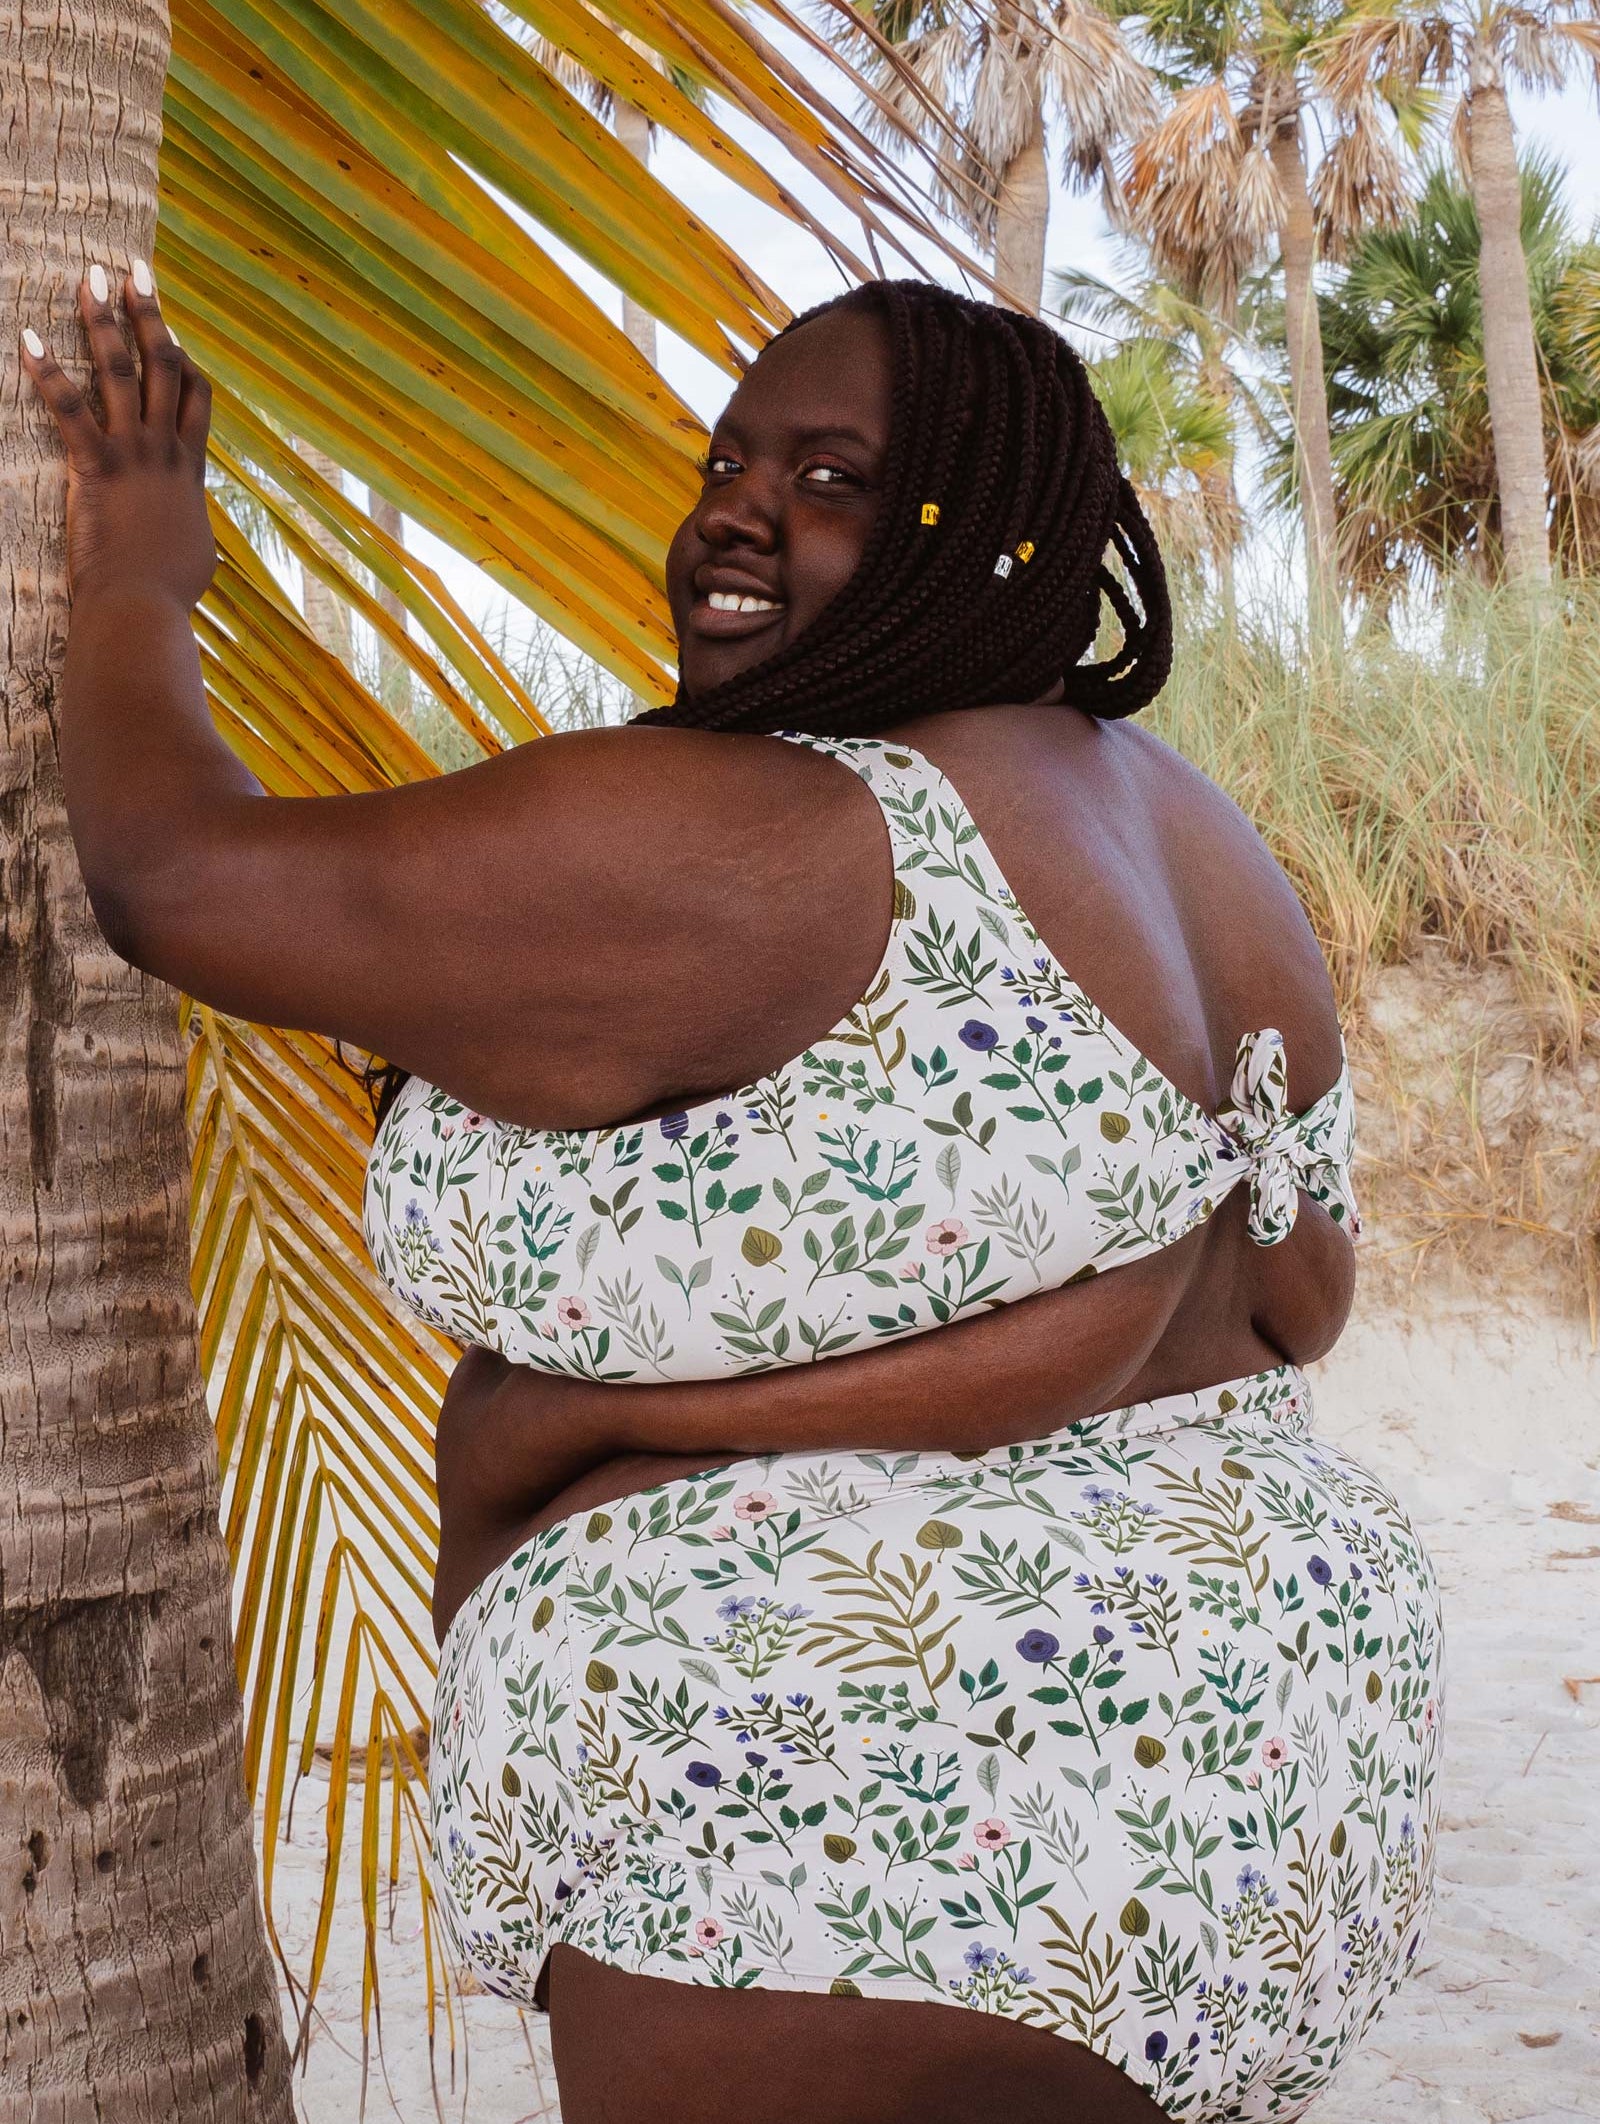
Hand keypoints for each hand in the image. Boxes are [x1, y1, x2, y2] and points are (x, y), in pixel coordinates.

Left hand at [20, 260, 215, 607]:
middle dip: (148, 312)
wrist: (144, 607)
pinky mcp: (96, 469)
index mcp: (188, 470)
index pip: (197, 397)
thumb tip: (188, 534)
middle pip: (164, 365)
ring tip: (88, 278)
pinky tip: (26, 340)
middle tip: (133, 269)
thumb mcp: (193, 554)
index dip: (185, 357)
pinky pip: (70, 409)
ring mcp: (133, 457)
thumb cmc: (168, 593)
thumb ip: (188, 526)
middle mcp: (165, 452)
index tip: (170, 330)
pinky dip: (47, 372)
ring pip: (122, 372)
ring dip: (103, 320)